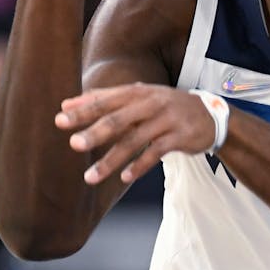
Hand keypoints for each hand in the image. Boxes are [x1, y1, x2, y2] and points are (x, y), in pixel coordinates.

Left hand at [56, 83, 218, 184]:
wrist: (210, 115)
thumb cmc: (166, 107)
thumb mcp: (139, 97)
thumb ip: (105, 99)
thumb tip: (66, 104)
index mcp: (137, 92)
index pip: (106, 100)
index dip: (83, 109)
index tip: (60, 119)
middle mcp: (151, 103)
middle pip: (119, 118)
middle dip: (95, 132)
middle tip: (74, 144)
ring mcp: (167, 120)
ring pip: (135, 140)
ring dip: (111, 160)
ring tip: (91, 177)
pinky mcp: (180, 136)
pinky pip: (156, 153)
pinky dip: (139, 166)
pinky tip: (124, 178)